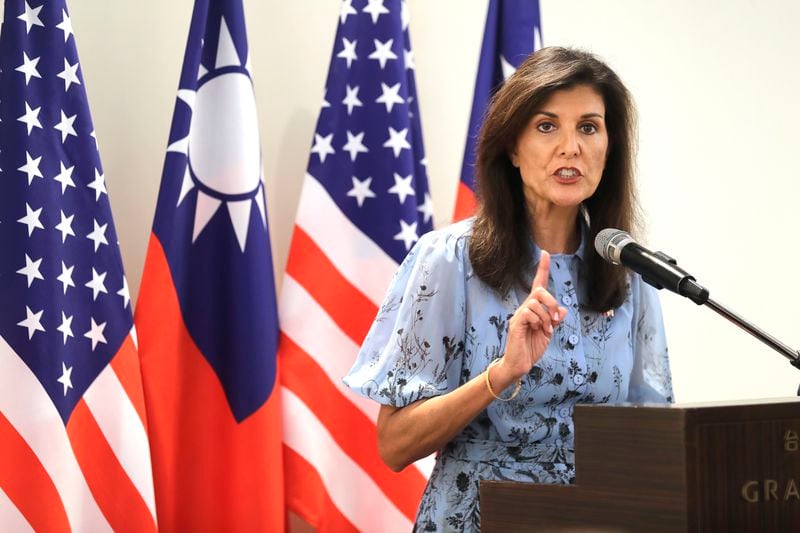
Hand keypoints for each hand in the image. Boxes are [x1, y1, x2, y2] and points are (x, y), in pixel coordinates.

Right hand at [493, 251, 567, 387]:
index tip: (545, 254)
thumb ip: (555, 320)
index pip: (538, 284)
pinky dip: (538, 321)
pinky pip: (528, 312)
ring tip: (546, 330)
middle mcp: (525, 308)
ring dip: (546, 316)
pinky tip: (538, 330)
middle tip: (555, 319)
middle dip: (552, 302)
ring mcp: (519, 315)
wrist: (519, 364)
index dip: (542, 269)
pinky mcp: (516, 323)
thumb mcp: (548, 333)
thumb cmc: (531, 348)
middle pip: (539, 290)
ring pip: (535, 302)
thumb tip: (562, 310)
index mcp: (534, 309)